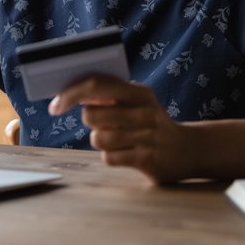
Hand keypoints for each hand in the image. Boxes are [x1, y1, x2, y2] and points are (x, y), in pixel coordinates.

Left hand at [49, 75, 192, 183]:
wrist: (188, 150)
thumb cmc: (151, 122)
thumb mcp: (138, 102)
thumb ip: (110, 96)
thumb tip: (70, 94)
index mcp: (140, 92)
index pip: (97, 85)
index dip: (71, 94)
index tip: (55, 105)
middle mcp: (145, 111)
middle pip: (92, 115)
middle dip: (89, 122)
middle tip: (101, 123)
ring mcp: (148, 136)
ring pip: (99, 138)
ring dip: (100, 141)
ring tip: (116, 139)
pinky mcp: (148, 159)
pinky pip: (110, 158)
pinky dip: (111, 156)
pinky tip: (126, 153)